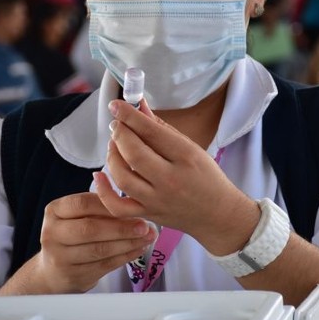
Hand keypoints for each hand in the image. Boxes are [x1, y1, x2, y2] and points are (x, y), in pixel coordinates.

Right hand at [28, 192, 156, 293]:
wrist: (53, 271)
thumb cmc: (72, 236)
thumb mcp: (76, 216)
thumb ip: (98, 207)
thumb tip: (131, 201)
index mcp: (54, 211)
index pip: (83, 204)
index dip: (109, 205)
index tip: (132, 207)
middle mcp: (52, 234)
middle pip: (91, 229)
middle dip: (122, 227)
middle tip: (145, 225)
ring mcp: (60, 257)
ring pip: (100, 249)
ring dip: (128, 243)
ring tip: (147, 237)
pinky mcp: (74, 275)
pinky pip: (105, 265)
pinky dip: (125, 256)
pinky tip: (138, 249)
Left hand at [94, 100, 259, 255]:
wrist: (218, 214)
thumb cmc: (206, 177)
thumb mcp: (190, 147)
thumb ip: (161, 128)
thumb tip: (138, 107)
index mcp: (185, 157)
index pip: (151, 131)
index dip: (129, 116)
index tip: (116, 105)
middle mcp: (171, 179)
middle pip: (134, 153)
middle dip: (119, 134)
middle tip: (117, 125)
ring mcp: (158, 200)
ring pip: (122, 177)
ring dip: (112, 156)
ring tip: (114, 146)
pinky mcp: (148, 214)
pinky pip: (117, 207)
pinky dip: (103, 191)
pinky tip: (100, 175)